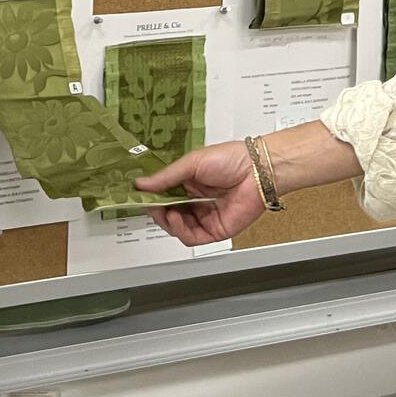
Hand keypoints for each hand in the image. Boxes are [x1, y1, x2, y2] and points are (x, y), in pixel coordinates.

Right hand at [137, 142, 264, 246]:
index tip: (138, 195)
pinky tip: (176, 219)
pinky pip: (191, 237)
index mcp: (189, 182)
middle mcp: (195, 200)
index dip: (150, 196)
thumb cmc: (232, 159)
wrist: (257, 171)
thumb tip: (141, 184)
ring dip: (166, 221)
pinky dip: (180, 231)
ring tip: (165, 210)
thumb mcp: (192, 163)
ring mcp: (204, 216)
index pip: (163, 194)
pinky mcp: (214, 230)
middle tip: (149, 204)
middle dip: (156, 210)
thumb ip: (166, 177)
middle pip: (167, 212)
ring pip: (176, 227)